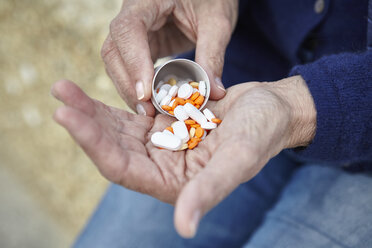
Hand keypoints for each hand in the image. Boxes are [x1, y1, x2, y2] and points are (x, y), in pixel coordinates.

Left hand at [51, 76, 315, 237]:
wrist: (271, 110)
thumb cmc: (261, 134)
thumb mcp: (239, 159)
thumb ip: (210, 190)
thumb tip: (185, 228)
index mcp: (174, 184)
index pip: (122, 168)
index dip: (93, 144)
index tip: (67, 116)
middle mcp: (161, 166)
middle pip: (112, 146)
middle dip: (84, 122)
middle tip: (60, 93)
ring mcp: (160, 143)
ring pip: (116, 129)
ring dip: (90, 110)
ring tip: (64, 88)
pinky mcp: (162, 123)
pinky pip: (130, 113)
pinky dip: (110, 102)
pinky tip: (89, 91)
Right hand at [102, 0, 238, 115]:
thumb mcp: (217, 22)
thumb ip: (213, 55)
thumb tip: (213, 93)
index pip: (129, 29)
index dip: (134, 62)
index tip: (145, 94)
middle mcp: (133, 12)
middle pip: (114, 49)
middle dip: (127, 83)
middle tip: (146, 112)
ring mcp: (133, 29)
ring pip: (116, 61)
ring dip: (129, 89)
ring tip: (148, 113)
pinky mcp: (140, 43)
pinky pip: (129, 66)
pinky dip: (137, 85)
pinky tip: (150, 103)